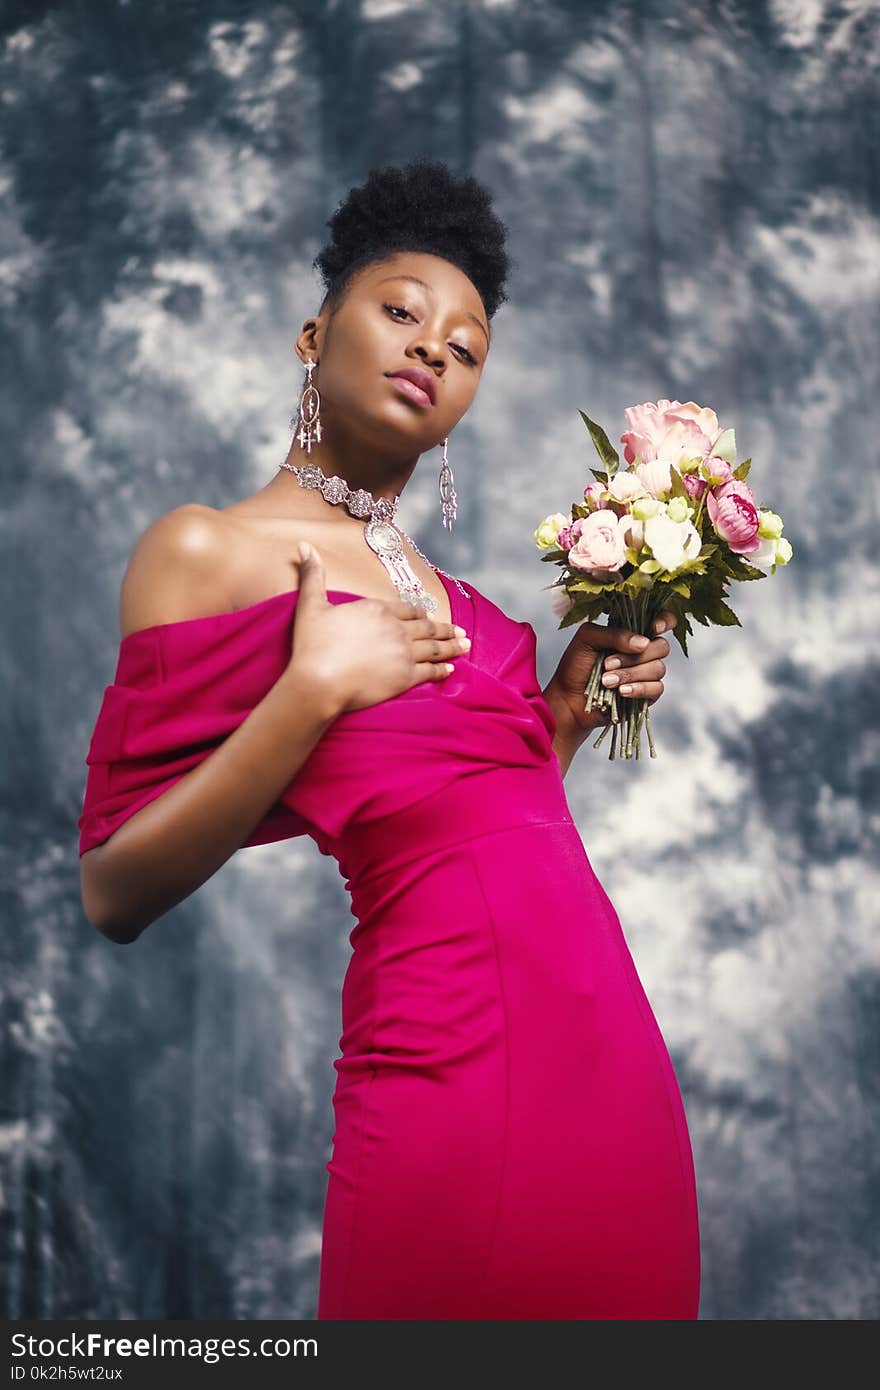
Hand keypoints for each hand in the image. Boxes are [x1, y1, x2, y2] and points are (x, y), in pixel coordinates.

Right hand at [283, 541, 471, 714]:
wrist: (318, 681)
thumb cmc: (312, 645)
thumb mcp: (310, 604)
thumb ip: (313, 575)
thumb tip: (303, 545)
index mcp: (377, 609)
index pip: (406, 608)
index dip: (419, 612)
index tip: (429, 615)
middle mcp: (396, 628)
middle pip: (426, 626)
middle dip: (445, 629)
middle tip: (461, 631)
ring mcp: (404, 653)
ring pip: (434, 647)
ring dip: (452, 646)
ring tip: (465, 645)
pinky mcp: (405, 677)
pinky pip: (431, 671)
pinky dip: (443, 669)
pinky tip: (452, 669)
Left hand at [548, 610, 676, 734]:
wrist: (568, 699)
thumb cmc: (575, 666)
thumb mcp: (587, 639)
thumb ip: (614, 634)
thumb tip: (643, 643)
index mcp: (631, 633)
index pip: (662, 621)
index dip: (665, 621)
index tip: (653, 628)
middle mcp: (642, 652)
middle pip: (662, 647)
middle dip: (634, 657)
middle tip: (606, 664)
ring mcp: (646, 673)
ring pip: (658, 668)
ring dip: (630, 674)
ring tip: (606, 681)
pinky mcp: (647, 695)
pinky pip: (656, 688)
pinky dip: (638, 689)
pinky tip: (621, 692)